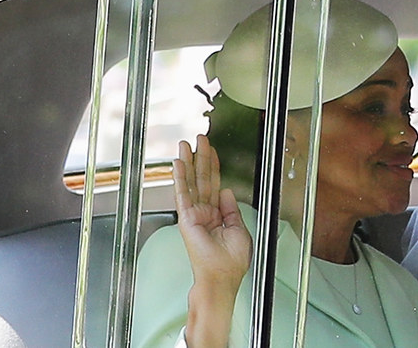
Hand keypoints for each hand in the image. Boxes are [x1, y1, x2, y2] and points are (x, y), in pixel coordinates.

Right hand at [174, 134, 251, 347]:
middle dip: (201, 158)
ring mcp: (194, 215)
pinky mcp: (186, 219)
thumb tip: (228, 191)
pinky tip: (178, 163)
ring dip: (189, 162)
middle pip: (203, 180)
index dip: (215, 167)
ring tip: (186, 143)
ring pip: (191, 183)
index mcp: (218, 216)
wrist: (220, 280)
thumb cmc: (230, 264)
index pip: (215, 186)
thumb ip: (232, 210)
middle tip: (200, 138)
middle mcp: (204, 213)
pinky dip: (180, 177)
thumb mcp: (239, 231)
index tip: (212, 151)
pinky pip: (183, 194)